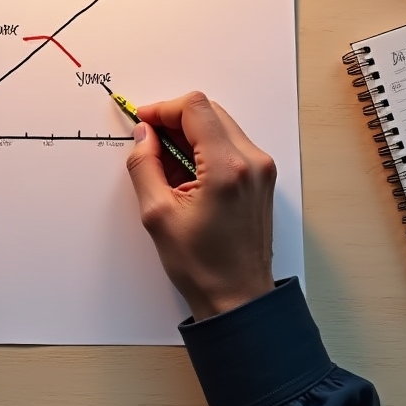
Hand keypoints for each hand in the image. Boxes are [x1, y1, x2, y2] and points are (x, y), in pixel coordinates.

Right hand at [125, 92, 275, 320]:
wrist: (238, 298)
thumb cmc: (203, 266)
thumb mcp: (158, 214)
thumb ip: (145, 165)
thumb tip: (143, 135)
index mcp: (228, 168)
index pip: (195, 108)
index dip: (163, 108)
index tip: (143, 121)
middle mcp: (252, 161)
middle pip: (209, 111)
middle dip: (175, 119)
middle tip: (149, 140)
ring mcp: (262, 169)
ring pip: (220, 125)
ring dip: (189, 133)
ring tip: (166, 162)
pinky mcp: (262, 177)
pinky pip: (230, 144)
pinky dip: (205, 147)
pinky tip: (186, 172)